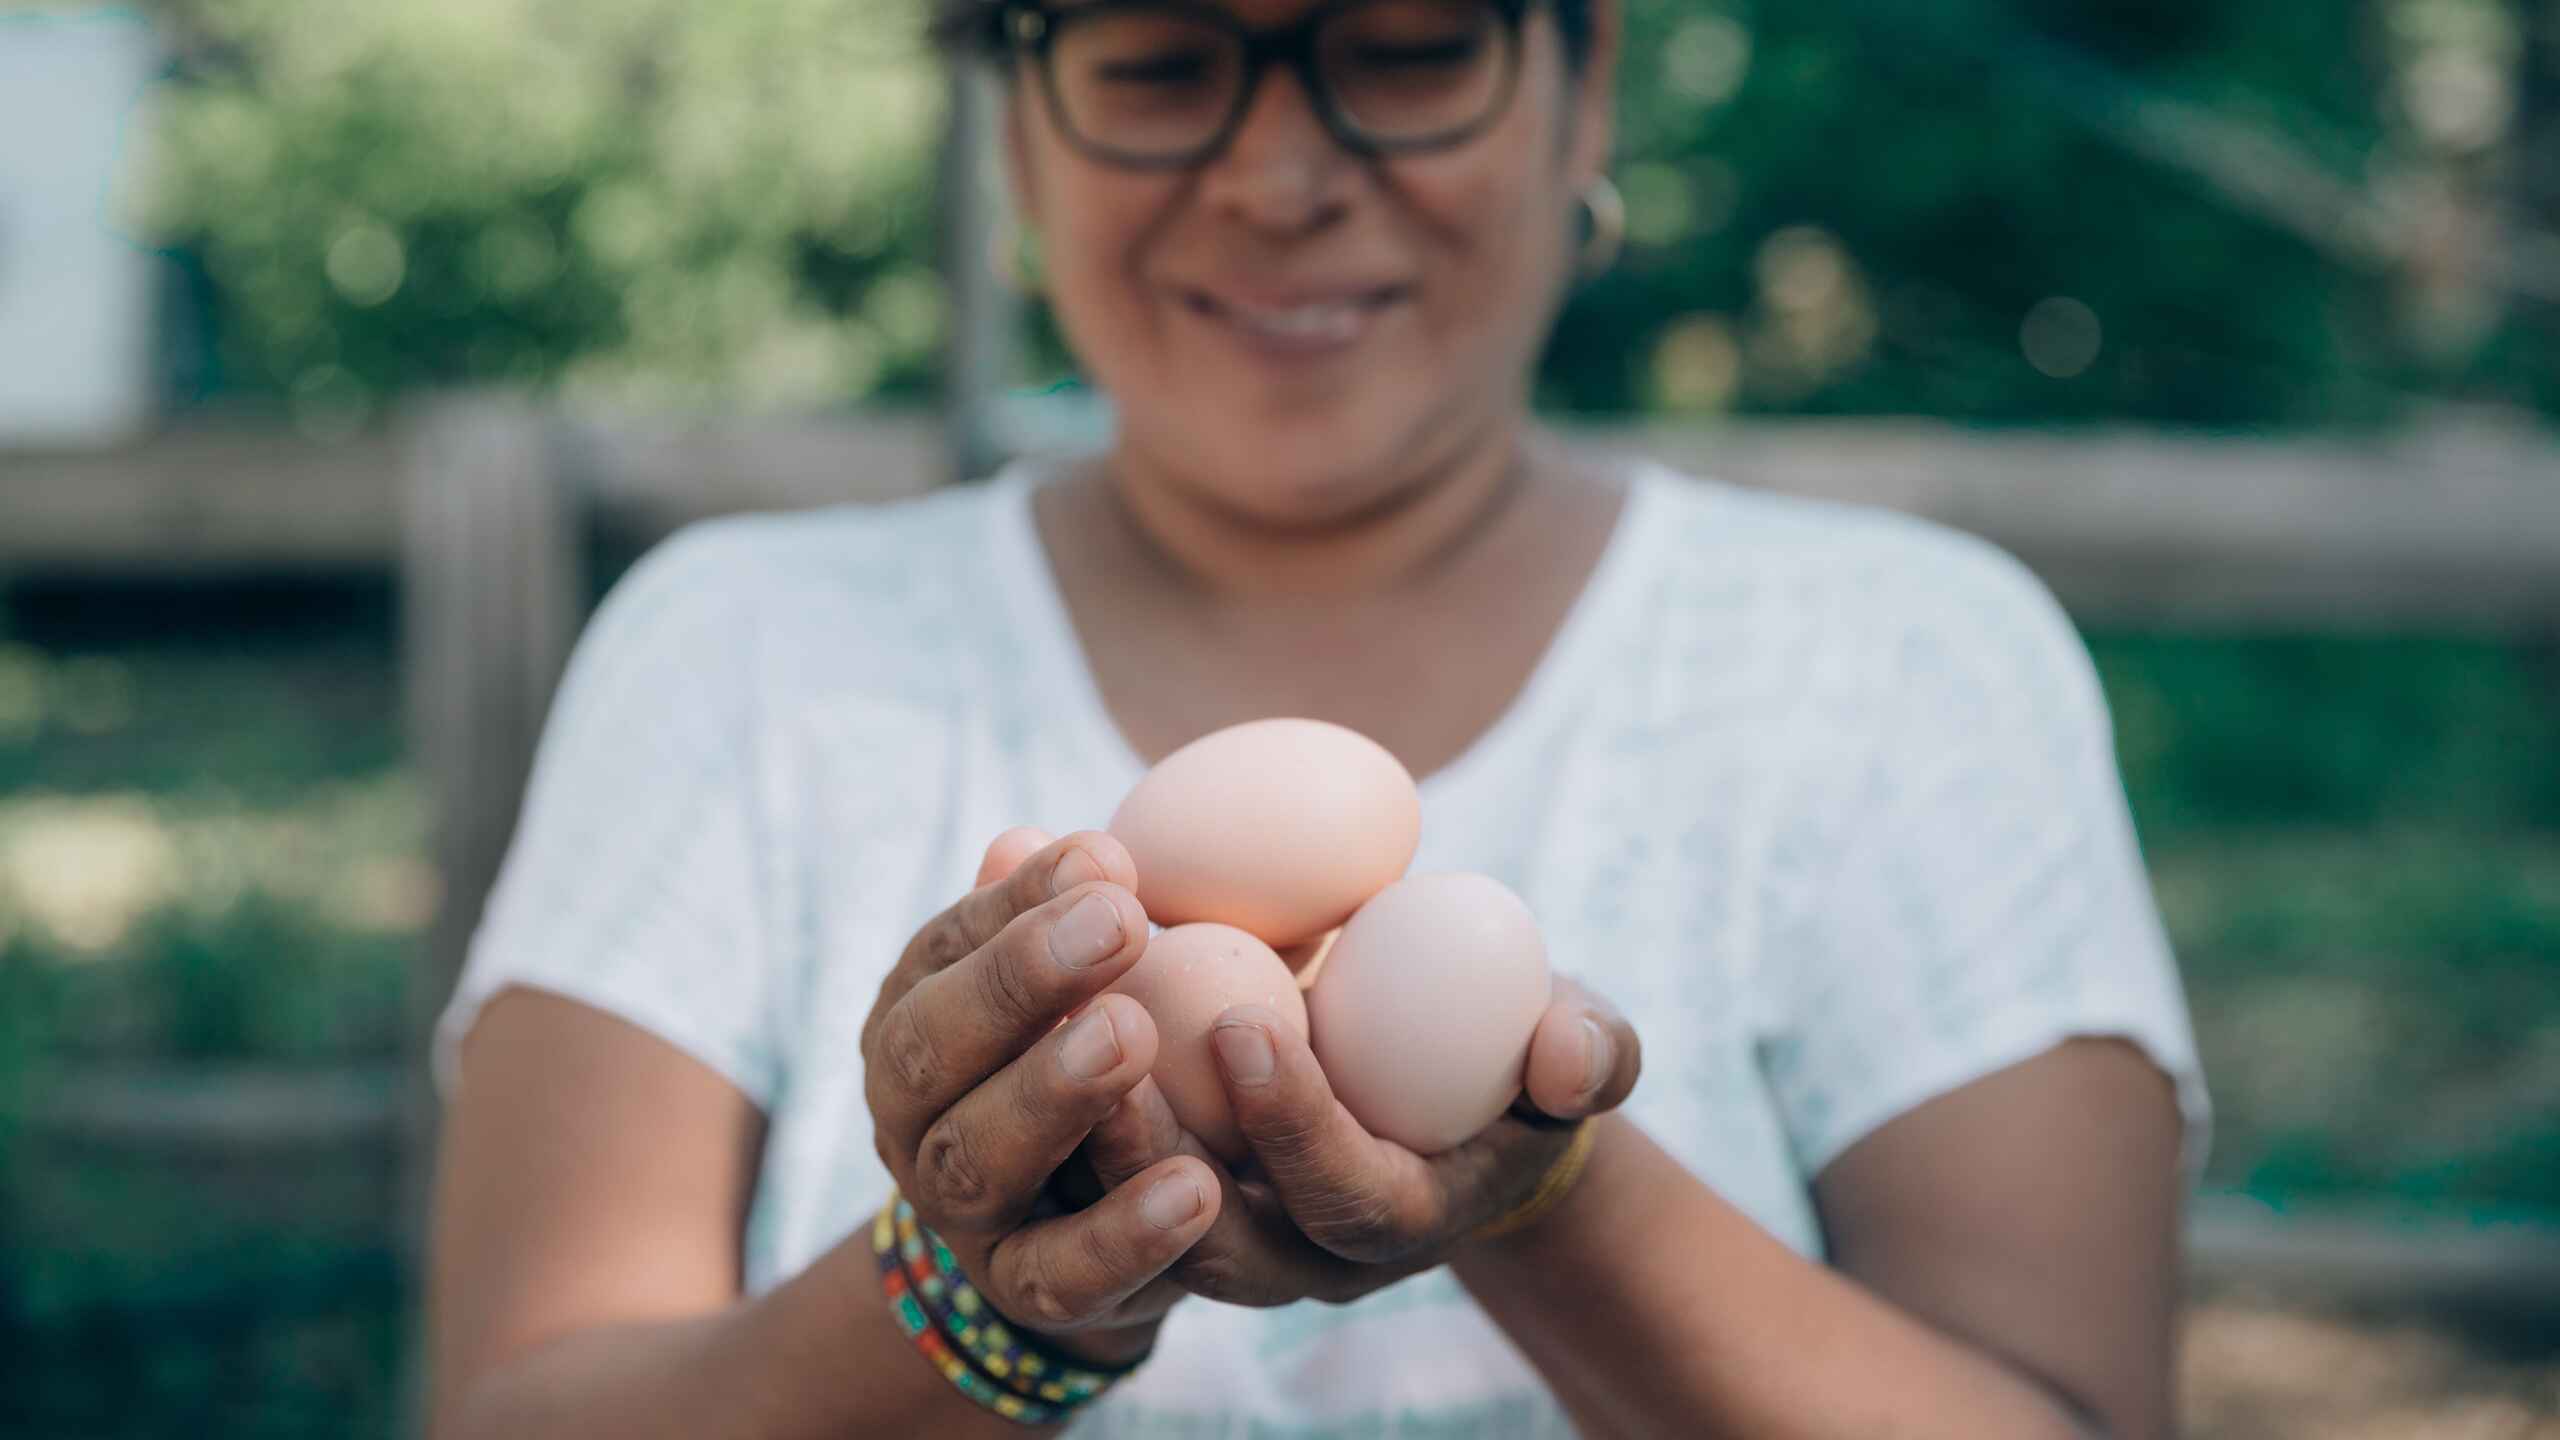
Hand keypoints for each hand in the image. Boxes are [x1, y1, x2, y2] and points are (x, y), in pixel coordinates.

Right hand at [859, 826, 1223, 1363]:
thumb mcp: (1074, 983)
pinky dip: (1122, 1234)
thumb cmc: (1082, 1053)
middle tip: (1121, 924)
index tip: (1108, 859)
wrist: (1079, 1221)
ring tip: (1137, 1033)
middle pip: (930, 1052)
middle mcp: (913, 1118)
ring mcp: (959, 1214)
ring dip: (1052, 1094)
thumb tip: (1065, 851)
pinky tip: (1197, 1186)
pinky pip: (1062, 1275)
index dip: (1016, 906)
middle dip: (1017, 983)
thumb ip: (1064, 923)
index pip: (942, 952)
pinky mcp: (1024, 1292)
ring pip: (977, 1161)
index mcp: (914, 1022)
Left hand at [1080, 973, 1641, 1307]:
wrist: (1447, 1078)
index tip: (1244, 1020)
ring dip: (1080, 1128)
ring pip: (1130, 1216)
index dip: (1294, 1123)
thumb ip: (1590, 1052)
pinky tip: (1018, 971)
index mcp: (1398, 1219)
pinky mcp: (1156, 1182)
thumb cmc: (1513, 1050)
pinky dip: (1050, 1075)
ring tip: (1040, 1020)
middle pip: (1215, 1239)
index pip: (1341, 1199)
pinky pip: (1090, 1161)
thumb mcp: (1574, 1045)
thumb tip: (1566, 1054)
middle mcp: (1300, 1250)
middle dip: (1152, 1152)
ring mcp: (1223, 1223)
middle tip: (1105, 1038)